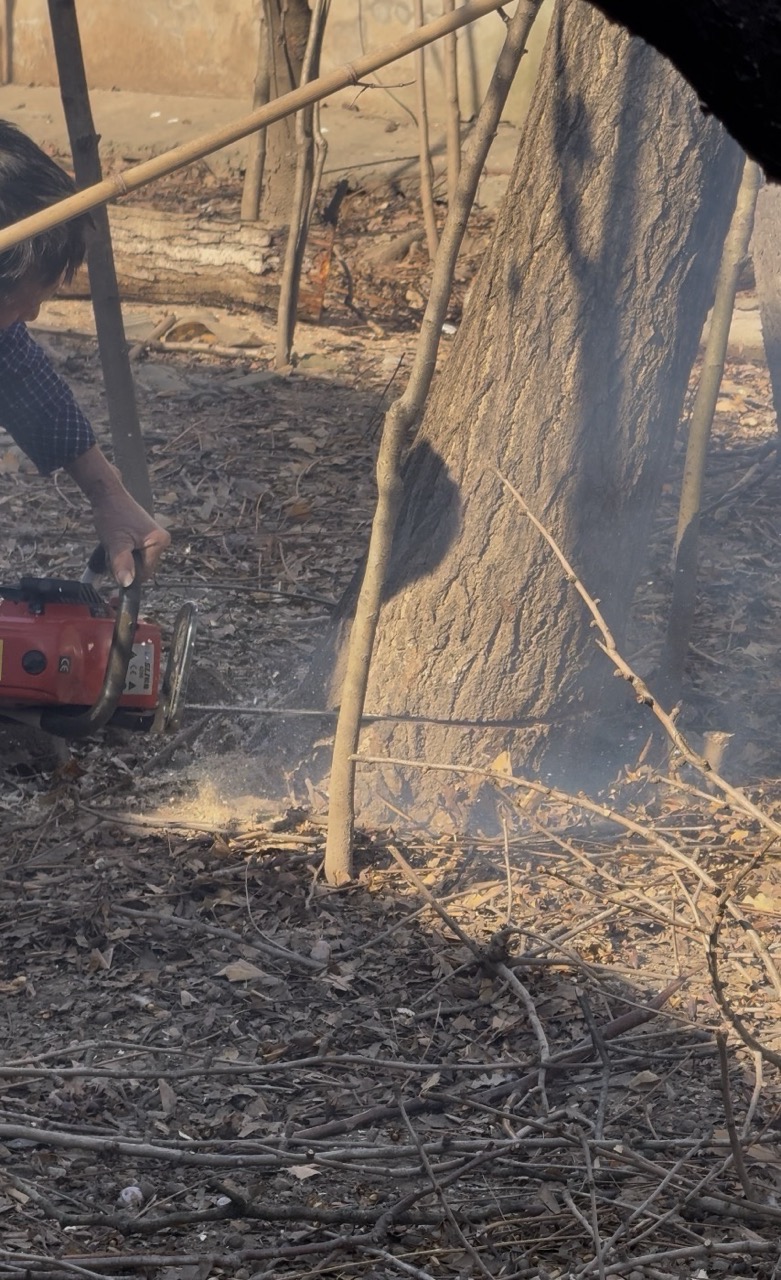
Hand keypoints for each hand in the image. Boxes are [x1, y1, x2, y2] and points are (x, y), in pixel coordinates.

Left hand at [64, 445, 170, 584]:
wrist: (108, 495)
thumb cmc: (112, 515)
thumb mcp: (115, 542)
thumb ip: (122, 563)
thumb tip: (127, 583)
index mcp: (159, 542)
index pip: (144, 574)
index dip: (128, 570)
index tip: (117, 555)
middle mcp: (162, 540)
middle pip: (143, 568)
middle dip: (126, 564)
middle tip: (115, 547)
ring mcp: (156, 539)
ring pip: (139, 562)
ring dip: (125, 557)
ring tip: (117, 541)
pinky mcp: (149, 537)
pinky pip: (138, 554)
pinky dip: (126, 551)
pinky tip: (120, 540)